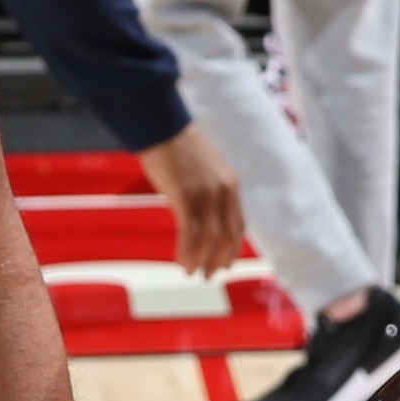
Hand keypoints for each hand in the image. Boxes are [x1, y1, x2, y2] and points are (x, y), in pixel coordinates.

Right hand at [136, 124, 245, 278]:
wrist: (160, 124)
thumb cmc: (174, 146)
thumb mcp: (201, 170)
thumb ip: (207, 192)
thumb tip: (198, 216)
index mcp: (230, 184)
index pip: (238, 225)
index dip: (231, 249)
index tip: (223, 264)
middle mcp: (223, 191)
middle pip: (228, 236)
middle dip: (219, 260)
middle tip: (208, 276)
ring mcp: (205, 194)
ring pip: (210, 239)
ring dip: (202, 260)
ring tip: (193, 273)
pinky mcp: (185, 196)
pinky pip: (190, 234)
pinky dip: (187, 252)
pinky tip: (182, 263)